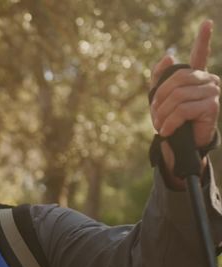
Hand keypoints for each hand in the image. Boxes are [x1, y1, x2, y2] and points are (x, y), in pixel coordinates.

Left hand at [150, 20, 219, 147]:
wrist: (182, 143)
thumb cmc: (172, 119)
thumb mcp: (161, 98)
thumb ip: (160, 78)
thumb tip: (169, 55)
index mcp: (195, 76)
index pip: (200, 54)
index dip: (204, 38)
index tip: (207, 22)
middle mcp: (208, 80)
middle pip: (176, 79)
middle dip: (160, 98)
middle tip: (155, 114)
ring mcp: (212, 92)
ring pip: (177, 96)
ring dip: (162, 113)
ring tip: (160, 125)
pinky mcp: (211, 106)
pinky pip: (182, 110)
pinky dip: (169, 122)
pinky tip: (166, 130)